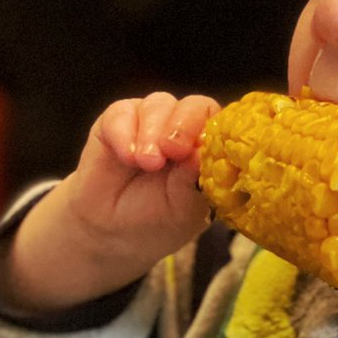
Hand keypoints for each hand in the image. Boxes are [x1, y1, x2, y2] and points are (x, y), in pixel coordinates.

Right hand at [0, 93, 219, 311]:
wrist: (114, 233)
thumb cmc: (158, 220)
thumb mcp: (183, 210)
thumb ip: (193, 181)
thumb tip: (201, 154)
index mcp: (209, 148)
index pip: (223, 125)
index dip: (216, 132)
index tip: (203, 152)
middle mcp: (184, 128)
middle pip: (194, 106)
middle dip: (185, 126)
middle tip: (174, 151)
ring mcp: (151, 120)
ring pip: (159, 104)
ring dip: (153, 132)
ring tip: (148, 163)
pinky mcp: (118, 120)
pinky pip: (122, 113)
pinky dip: (125, 133)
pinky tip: (127, 157)